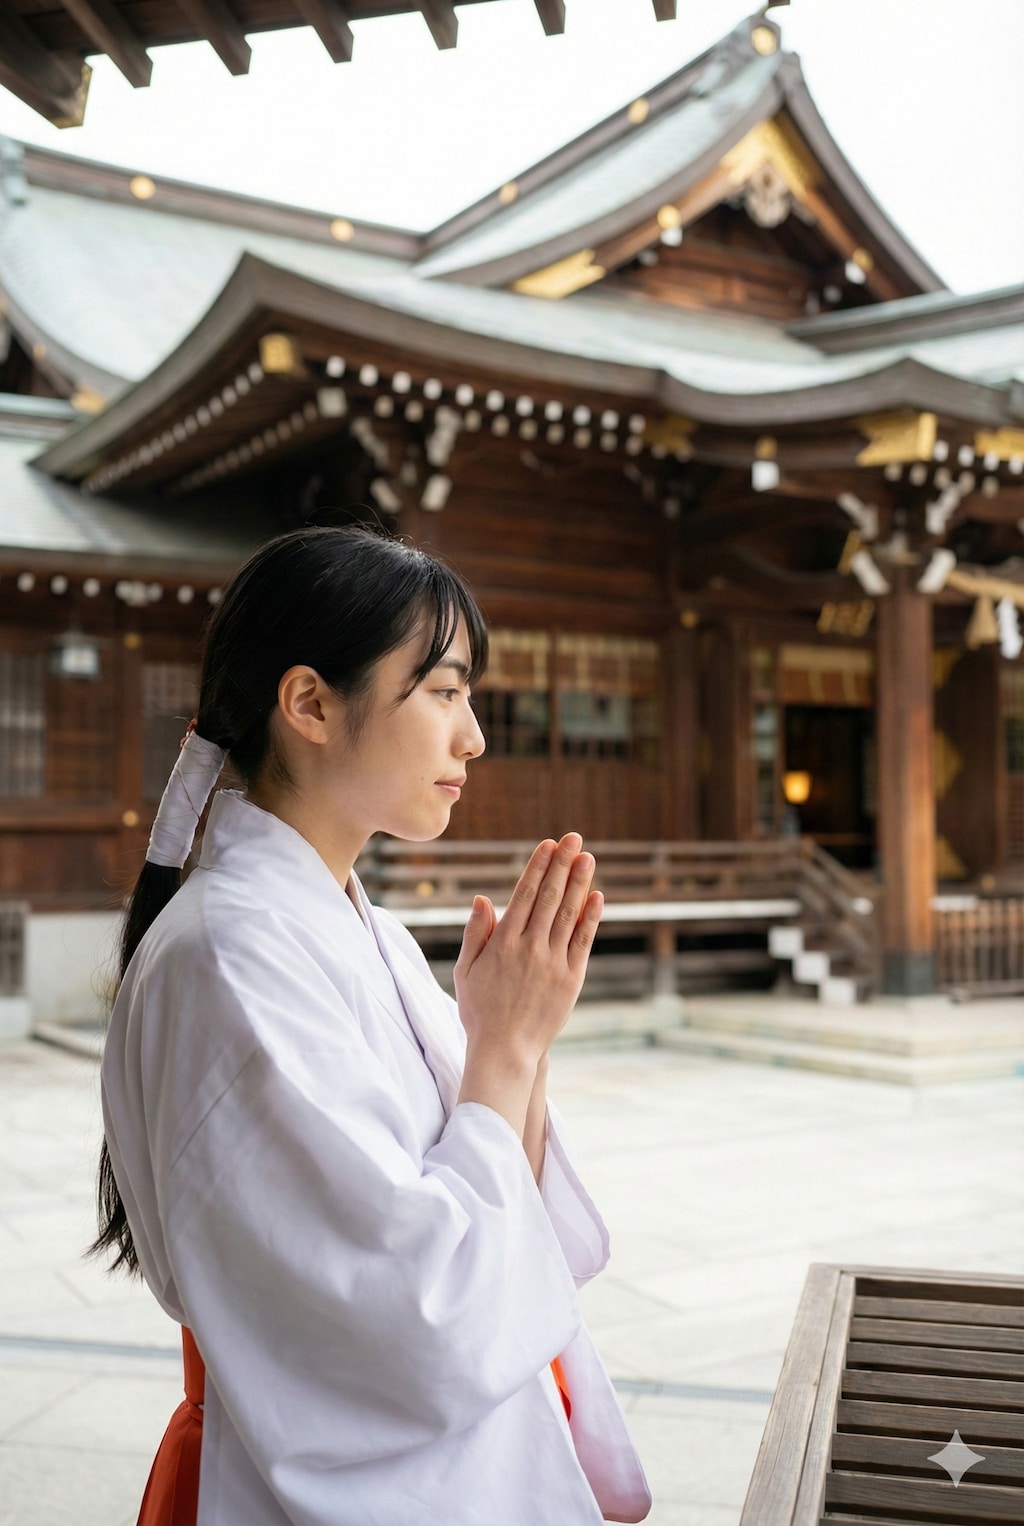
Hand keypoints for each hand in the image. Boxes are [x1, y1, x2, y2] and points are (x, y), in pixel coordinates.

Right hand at [454, 834, 602, 1077]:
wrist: (504, 1050)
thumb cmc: (480, 1011)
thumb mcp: (467, 971)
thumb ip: (476, 933)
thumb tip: (483, 898)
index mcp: (502, 944)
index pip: (524, 895)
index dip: (537, 867)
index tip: (548, 845)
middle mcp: (529, 948)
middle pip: (549, 897)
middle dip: (561, 864)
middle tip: (573, 838)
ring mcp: (552, 963)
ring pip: (568, 914)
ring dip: (579, 882)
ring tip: (587, 857)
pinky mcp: (570, 979)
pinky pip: (583, 941)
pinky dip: (591, 917)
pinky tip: (597, 896)